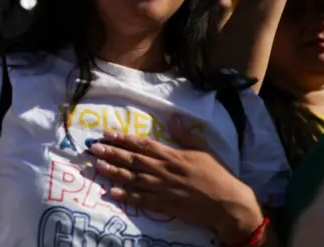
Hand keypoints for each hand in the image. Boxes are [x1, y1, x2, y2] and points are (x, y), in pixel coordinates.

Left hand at [90, 117, 263, 243]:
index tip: (107, 133)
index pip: (142, 144)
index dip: (123, 138)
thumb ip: (185, 135)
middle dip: (112, 153)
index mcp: (172, 155)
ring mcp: (163, 189)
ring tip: (97, 166)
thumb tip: (172, 118)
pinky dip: (127, 196)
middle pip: (133, 160)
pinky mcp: (165, 205)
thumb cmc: (218, 175)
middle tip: (94, 148)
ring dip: (114, 172)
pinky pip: (142, 200)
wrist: (230, 203)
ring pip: (133, 179)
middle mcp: (164, 170)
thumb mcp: (203, 150)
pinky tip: (112, 193)